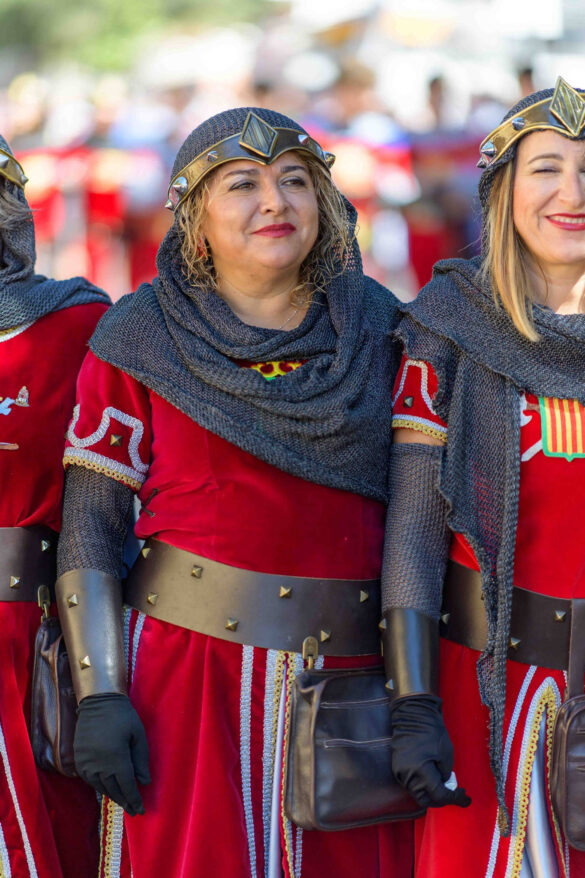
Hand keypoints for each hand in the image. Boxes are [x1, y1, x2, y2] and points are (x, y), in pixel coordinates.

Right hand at [74, 693, 150, 815]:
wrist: (97, 702)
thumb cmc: (123, 716)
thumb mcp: (138, 735)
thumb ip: (141, 760)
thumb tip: (144, 782)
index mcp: (116, 759)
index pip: (127, 786)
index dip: (134, 800)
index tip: (140, 811)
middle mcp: (99, 765)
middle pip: (114, 790)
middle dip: (125, 801)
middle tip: (133, 810)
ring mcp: (86, 764)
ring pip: (101, 787)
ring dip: (112, 795)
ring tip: (122, 801)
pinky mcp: (78, 760)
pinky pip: (89, 780)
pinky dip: (99, 786)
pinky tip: (107, 788)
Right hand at [390, 694, 470, 808]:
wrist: (412, 715)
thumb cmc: (431, 732)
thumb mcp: (446, 754)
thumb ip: (444, 774)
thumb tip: (443, 784)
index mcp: (421, 772)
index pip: (439, 796)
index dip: (454, 799)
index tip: (466, 798)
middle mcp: (408, 776)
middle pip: (425, 800)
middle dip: (440, 800)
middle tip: (453, 793)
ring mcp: (400, 772)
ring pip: (417, 793)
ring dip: (430, 793)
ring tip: (443, 784)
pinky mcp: (397, 767)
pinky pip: (410, 783)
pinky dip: (422, 785)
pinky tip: (431, 777)